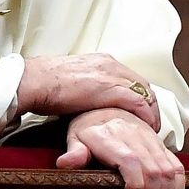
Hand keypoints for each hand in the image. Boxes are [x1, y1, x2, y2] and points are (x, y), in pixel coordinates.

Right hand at [17, 54, 160, 131]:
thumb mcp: (74, 81)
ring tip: (152, 128)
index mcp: (103, 61)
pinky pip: (137, 102)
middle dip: (150, 103)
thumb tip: (90, 101)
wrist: (36, 80)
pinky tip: (147, 126)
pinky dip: (145, 114)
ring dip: (151, 111)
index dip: (141, 95)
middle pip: (142, 83)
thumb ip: (88, 87)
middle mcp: (111, 64)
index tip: (143, 110)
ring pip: (143, 92)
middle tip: (152, 121)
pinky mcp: (109, 89)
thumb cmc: (47, 84)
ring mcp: (111, 75)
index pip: (132, 77)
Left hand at [56, 108, 185, 188]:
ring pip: (169, 170)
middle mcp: (136, 137)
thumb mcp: (76, 137)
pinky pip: (177, 165)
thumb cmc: (89, 126)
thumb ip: (75, 151)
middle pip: (154, 171)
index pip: (132, 161)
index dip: (135, 184)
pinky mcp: (160, 144)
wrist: (107, 105)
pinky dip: (176, 184)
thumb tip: (65, 163)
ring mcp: (151, 140)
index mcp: (113, 137)